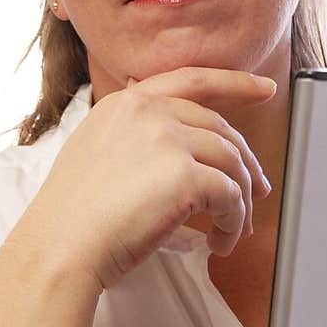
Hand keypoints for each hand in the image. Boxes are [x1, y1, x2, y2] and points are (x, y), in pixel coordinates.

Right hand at [22, 66, 275, 290]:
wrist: (60, 247)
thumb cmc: (73, 218)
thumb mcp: (95, 155)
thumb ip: (133, 140)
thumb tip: (183, 155)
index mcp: (125, 104)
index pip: (192, 79)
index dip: (235, 82)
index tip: (265, 88)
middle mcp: (149, 112)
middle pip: (221, 128)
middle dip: (246, 163)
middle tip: (257, 192)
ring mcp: (168, 139)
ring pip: (232, 163)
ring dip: (241, 201)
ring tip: (233, 229)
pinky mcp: (186, 174)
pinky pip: (231, 196)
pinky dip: (233, 223)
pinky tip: (220, 241)